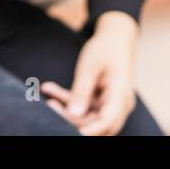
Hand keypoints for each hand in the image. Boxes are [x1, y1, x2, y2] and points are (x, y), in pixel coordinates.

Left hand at [43, 10, 138, 135]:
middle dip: (72, 119)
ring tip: (49, 93)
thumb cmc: (106, 48)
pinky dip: (68, 99)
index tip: (68, 131)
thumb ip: (81, 90)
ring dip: (67, 107)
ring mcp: (110, 103)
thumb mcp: (90, 66)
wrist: (116, 37)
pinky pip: (84, 106)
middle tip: (51, 106)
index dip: (89, 130)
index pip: (107, 121)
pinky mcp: (101, 100)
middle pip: (96, 123)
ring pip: (87, 116)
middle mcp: (119, 104)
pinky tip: (51, 89)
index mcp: (120, 95)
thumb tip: (74, 114)